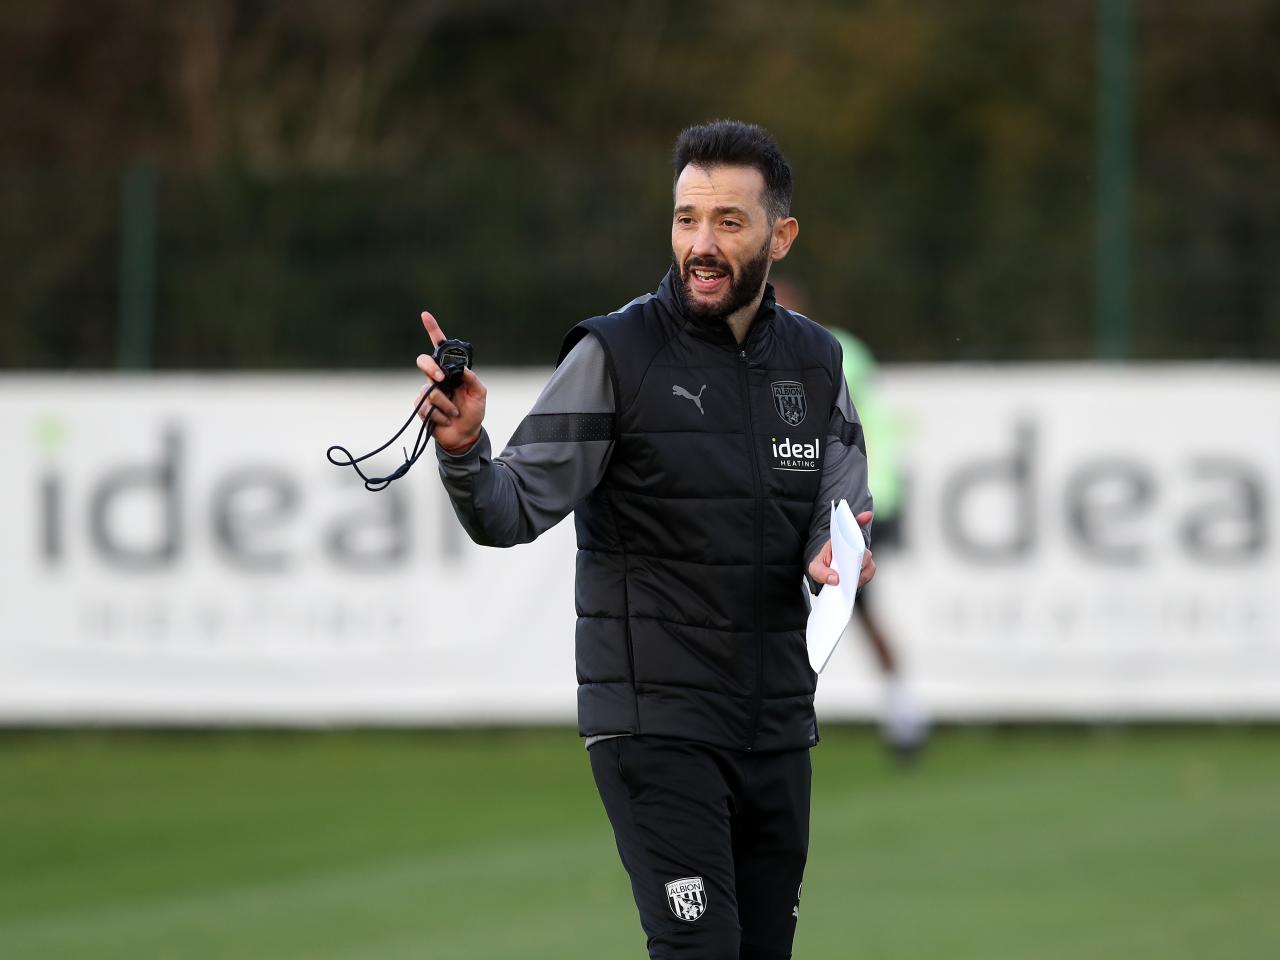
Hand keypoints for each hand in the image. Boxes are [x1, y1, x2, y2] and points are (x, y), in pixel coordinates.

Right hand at [416, 310, 486, 452]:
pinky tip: (446, 420)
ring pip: (430, 391)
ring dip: (447, 405)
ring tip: (455, 413)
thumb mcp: (480, 394)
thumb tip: (462, 368)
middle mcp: (437, 378)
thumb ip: (473, 379)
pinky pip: (427, 407)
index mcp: (451, 371)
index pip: (441, 348)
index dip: (433, 330)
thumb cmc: (473, 412)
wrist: (465, 435)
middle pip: (424, 362)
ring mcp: (428, 392)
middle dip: (431, 369)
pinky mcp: (421, 407)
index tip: (425, 315)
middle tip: (442, 379)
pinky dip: (441, 415)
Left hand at [807, 511, 875, 587]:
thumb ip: (821, 573)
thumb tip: (835, 579)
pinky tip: (855, 583)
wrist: (826, 574)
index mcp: (840, 540)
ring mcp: (861, 557)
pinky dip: (865, 578)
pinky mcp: (866, 568)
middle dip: (859, 560)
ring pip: (868, 562)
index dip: (860, 520)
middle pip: (862, 549)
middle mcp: (853, 546)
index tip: (867, 515)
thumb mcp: (815, 568)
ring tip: (850, 580)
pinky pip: (870, 572)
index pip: (852, 526)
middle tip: (851, 569)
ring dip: (861, 572)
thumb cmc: (821, 566)